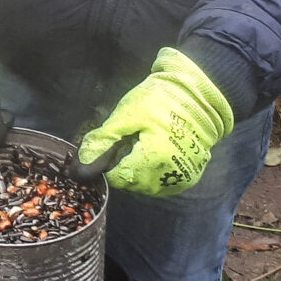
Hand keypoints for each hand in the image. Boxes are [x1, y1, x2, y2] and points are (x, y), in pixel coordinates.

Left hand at [76, 48, 233, 196]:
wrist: (198, 94)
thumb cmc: (159, 100)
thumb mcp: (126, 115)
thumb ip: (103, 140)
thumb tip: (82, 161)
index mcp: (154, 161)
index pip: (118, 178)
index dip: (108, 165)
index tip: (110, 147)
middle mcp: (171, 176)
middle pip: (133, 184)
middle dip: (122, 167)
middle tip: (126, 143)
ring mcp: (184, 177)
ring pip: (148, 186)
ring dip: (137, 172)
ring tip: (141, 146)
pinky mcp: (191, 174)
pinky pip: (164, 182)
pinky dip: (153, 173)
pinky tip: (151, 154)